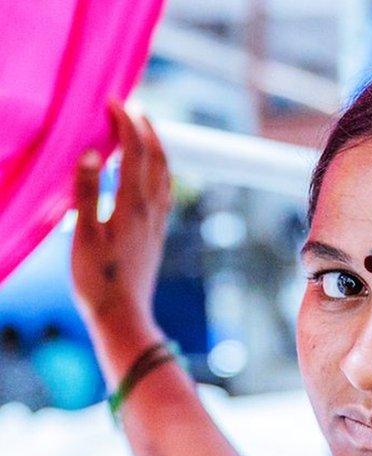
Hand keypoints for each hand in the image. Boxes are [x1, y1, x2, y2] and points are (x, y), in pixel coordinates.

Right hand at [70, 99, 172, 329]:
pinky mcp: (156, 234)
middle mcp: (152, 210)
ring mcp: (157, 222)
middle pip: (156, 159)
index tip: (114, 101)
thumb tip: (94, 154)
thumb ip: (88, 193)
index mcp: (133, 206)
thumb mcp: (84, 236)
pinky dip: (157, 170)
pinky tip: (149, 173)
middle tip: (133, 106)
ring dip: (156, 148)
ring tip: (145, 131)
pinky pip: (163, 191)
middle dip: (146, 129)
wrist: (123, 314)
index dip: (127, 123)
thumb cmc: (97, 280)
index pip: (134, 153)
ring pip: (164, 175)